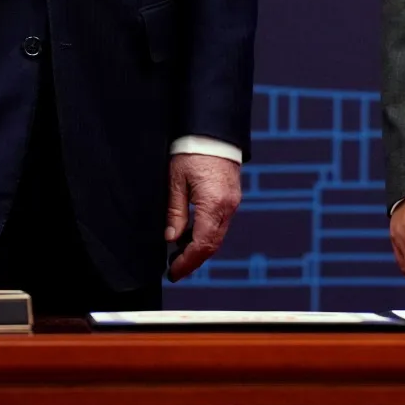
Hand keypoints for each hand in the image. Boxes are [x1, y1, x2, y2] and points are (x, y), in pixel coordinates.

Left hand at [165, 153, 241, 280]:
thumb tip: (171, 239)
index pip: (202, 244)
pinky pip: (220, 223)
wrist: (213, 131)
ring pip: (217, 235)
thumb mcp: (175, 182)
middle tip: (175, 270)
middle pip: (212, 244)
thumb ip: (175, 212)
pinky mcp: (232, 197)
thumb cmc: (192, 152)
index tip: (173, 273)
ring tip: (178, 254)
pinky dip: (206, 234)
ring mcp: (232, 202)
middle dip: (193, 260)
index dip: (187, 262)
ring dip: (200, 248)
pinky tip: (191, 235)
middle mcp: (227, 207)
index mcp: (213, 204)